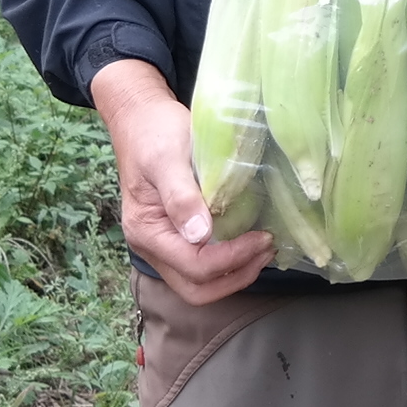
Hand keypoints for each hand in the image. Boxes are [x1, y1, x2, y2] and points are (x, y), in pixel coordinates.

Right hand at [91, 58, 272, 305]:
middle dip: (235, 276)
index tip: (262, 237)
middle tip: (267, 250)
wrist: (140, 118)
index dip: (231, 258)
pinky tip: (249, 243)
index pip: (194, 266)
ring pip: (198, 283)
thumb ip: (181, 196)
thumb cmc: (154, 133)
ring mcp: (162, 245)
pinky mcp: (175, 236)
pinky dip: (228, 262)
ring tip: (264, 249)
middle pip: (195, 288)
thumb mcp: (168, 158)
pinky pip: (200, 265)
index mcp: (146, 231)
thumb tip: (200, 235)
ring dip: (234, 274)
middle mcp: (151, 246)